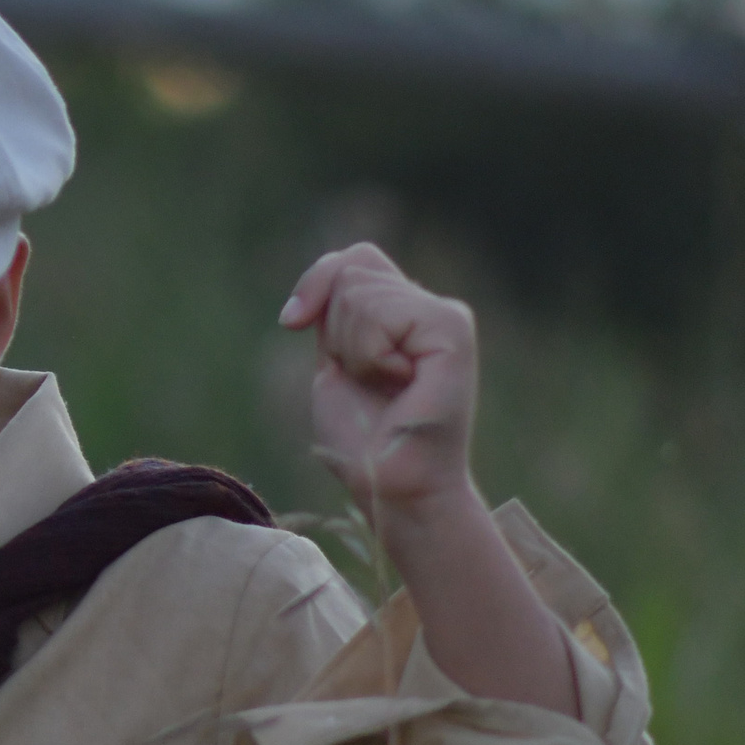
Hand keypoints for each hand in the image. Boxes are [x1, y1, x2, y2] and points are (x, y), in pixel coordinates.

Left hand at [278, 243, 479, 526]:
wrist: (392, 485)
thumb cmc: (363, 439)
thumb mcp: (335, 362)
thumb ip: (336, 312)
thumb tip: (330, 271)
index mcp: (403, 312)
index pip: (352, 259)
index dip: (315, 282)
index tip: (291, 323)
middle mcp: (429, 307)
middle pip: (352, 267)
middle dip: (333, 327)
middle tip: (365, 378)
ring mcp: (445, 316)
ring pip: (360, 291)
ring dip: (352, 348)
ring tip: (385, 386)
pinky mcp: (453, 331)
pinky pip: (383, 314)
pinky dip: (370, 354)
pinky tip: (399, 384)